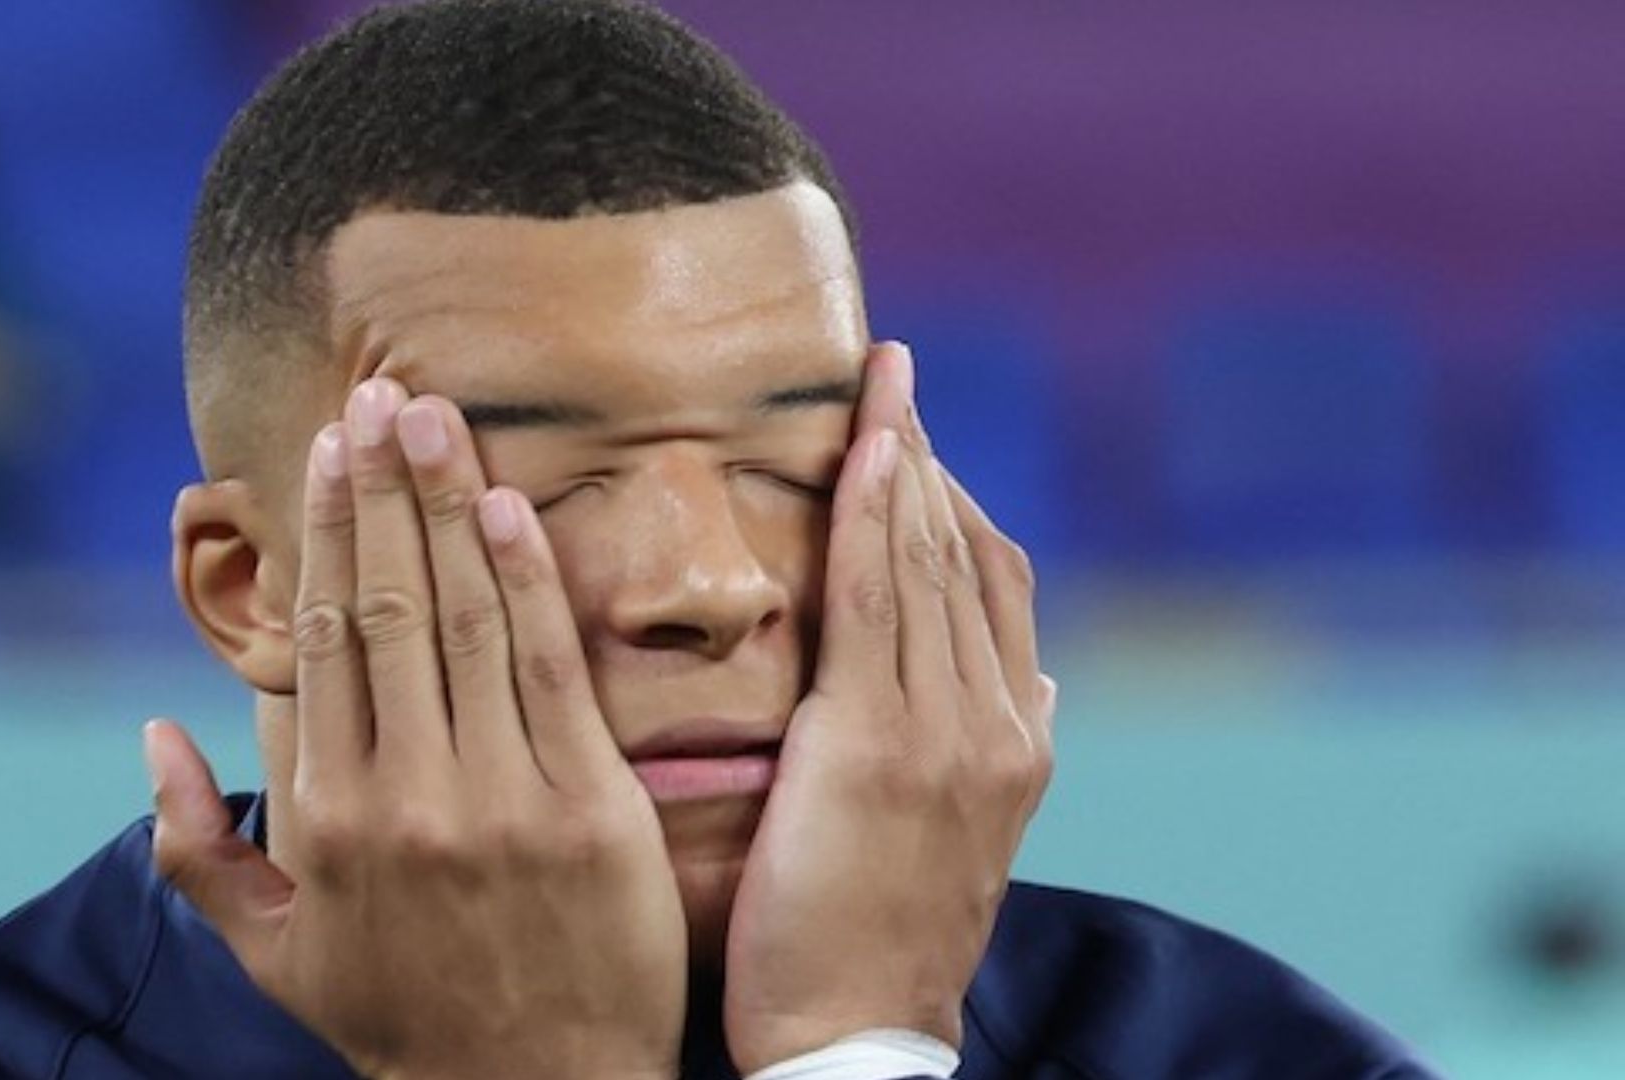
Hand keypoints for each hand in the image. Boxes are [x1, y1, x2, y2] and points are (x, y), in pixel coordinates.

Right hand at [146, 378, 686, 1079]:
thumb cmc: (401, 1017)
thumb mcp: (272, 951)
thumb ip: (198, 845)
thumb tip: (152, 733)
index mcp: (328, 818)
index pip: (326, 639)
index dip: (328, 534)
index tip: (327, 447)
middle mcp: (407, 795)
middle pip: (390, 607)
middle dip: (382, 490)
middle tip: (380, 393)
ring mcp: (502, 798)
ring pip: (466, 619)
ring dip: (448, 505)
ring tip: (434, 416)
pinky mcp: (591, 809)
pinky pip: (550, 670)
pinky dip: (529, 581)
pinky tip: (510, 506)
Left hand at [723, 342, 1056, 1072]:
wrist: (859, 1037)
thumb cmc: (883, 938)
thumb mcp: (960, 834)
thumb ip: (993, 747)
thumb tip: (1029, 681)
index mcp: (1019, 738)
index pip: (993, 583)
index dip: (955, 497)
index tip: (914, 430)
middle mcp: (1002, 720)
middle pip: (968, 552)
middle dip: (929, 452)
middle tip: (891, 367)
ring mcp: (950, 730)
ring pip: (929, 562)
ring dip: (902, 457)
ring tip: (878, 377)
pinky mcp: (881, 745)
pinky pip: (877, 602)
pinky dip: (874, 516)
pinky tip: (865, 447)